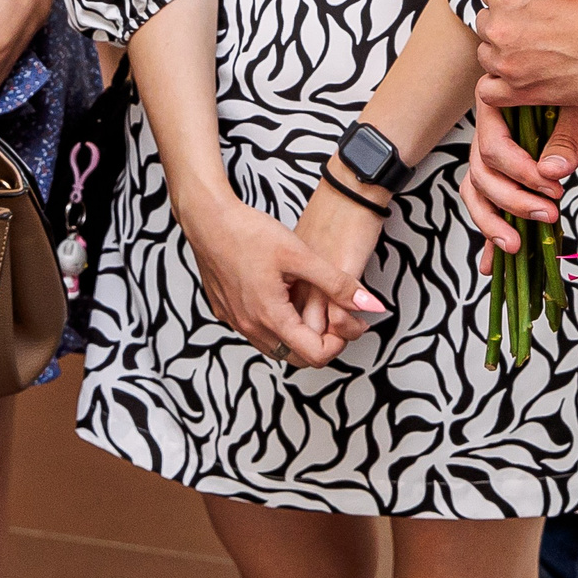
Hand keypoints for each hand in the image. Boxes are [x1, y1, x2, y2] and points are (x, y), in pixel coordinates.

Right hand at [177, 190, 385, 368]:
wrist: (207, 219)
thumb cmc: (248, 232)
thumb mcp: (301, 254)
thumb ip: (338, 283)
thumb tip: (370, 306)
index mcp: (271, 317)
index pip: (316, 356)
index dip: (339, 341)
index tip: (348, 320)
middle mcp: (251, 328)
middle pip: (298, 358)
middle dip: (322, 342)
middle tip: (334, 313)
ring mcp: (236, 322)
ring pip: (277, 347)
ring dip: (299, 334)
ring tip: (310, 301)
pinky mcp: (226, 312)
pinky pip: (258, 332)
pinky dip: (277, 324)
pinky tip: (283, 295)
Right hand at [462, 98, 577, 270]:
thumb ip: (566, 135)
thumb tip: (552, 172)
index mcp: (496, 104)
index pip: (492, 147)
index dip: (519, 173)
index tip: (553, 189)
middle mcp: (487, 131)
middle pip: (481, 175)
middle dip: (512, 201)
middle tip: (549, 215)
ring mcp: (492, 155)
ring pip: (477, 193)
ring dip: (491, 224)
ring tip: (514, 247)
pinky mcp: (504, 176)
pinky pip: (489, 206)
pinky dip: (490, 236)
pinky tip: (491, 266)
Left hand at [474, 0, 577, 110]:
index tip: (525, 5)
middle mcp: (500, 25)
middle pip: (486, 24)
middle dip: (507, 26)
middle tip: (537, 30)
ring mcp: (507, 61)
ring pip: (487, 56)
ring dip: (505, 56)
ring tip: (537, 54)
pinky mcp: (521, 92)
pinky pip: (489, 92)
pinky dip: (502, 88)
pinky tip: (523, 79)